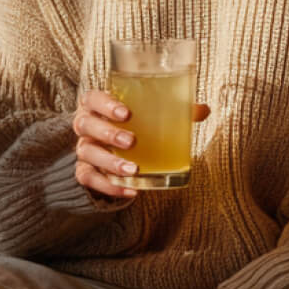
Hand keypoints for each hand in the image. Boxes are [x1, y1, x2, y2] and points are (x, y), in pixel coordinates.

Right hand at [72, 90, 208, 200]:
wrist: (110, 146)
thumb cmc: (133, 122)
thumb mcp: (148, 113)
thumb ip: (175, 110)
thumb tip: (204, 109)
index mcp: (97, 104)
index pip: (92, 98)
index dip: (105, 104)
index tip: (126, 113)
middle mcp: (86, 124)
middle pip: (86, 125)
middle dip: (108, 133)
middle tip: (131, 141)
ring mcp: (84, 148)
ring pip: (87, 154)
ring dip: (110, 162)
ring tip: (134, 170)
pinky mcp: (85, 171)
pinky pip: (90, 179)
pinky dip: (109, 186)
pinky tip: (131, 190)